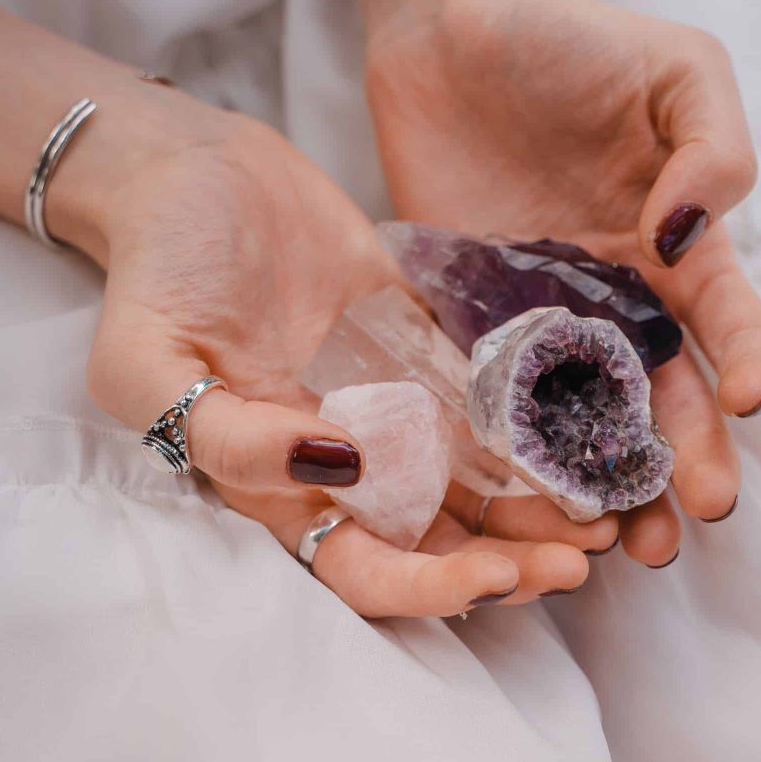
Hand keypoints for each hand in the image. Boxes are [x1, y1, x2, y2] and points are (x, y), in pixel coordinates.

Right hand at [68, 96, 595, 614]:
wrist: (200, 174)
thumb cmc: (160, 266)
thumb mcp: (149, 359)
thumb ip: (229, 435)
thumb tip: (337, 464)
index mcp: (279, 481)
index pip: (361, 567)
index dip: (428, 587)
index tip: (499, 574)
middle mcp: (348, 460)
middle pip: (439, 541)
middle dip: (513, 561)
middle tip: (587, 556)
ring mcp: (394, 406)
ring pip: (479, 485)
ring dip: (542, 509)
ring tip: (611, 511)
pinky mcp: (428, 352)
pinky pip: (490, 404)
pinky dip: (538, 431)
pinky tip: (590, 439)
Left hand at [363, 0, 760, 565]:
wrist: (456, 33)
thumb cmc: (574, 40)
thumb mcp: (680, 68)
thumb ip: (713, 147)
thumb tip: (688, 234)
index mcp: (677, 245)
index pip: (729, 317)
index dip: (751, 359)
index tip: (751, 401)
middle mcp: (616, 294)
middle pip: (664, 392)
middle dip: (687, 455)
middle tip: (701, 515)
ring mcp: (542, 314)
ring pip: (585, 413)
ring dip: (610, 477)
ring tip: (629, 543)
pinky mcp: (470, 316)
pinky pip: (494, 388)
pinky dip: (512, 444)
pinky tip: (528, 493)